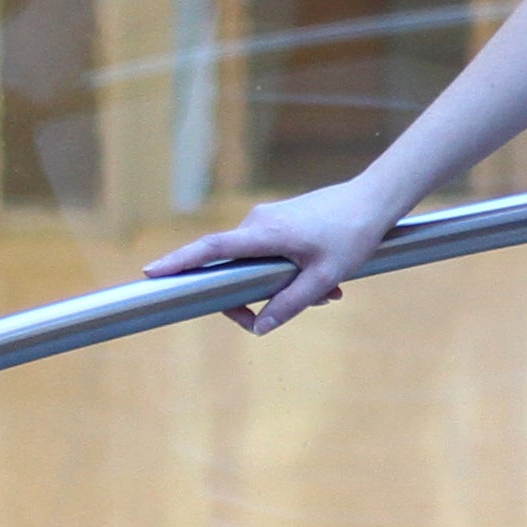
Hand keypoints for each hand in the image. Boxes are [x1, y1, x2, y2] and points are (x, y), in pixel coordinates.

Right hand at [143, 175, 400, 333]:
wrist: (374, 200)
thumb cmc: (351, 235)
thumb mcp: (324, 276)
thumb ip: (291, 303)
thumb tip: (261, 327)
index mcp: (263, 233)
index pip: (211, 249)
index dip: (180, 261)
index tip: (152, 272)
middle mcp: (258, 222)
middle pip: (231, 267)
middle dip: (251, 298)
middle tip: (269, 319)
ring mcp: (267, 220)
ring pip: (256, 264)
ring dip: (282, 287)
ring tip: (327, 296)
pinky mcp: (278, 222)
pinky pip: (270, 254)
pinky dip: (290, 273)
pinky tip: (328, 284)